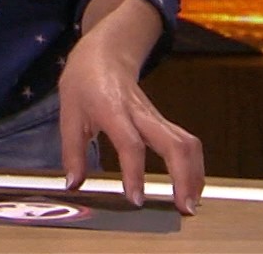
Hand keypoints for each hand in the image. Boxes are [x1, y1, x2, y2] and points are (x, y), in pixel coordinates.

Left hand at [58, 36, 203, 213]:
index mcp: (112, 110)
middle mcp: (140, 113)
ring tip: (191, 204)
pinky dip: (194, 167)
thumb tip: (73, 185)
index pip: (130, 143)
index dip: (134, 172)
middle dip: (184, 177)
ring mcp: (156, 117)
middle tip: (184, 208)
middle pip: (174, 143)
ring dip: (195, 174)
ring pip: (187, 143)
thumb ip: (72, 152)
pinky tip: (191, 188)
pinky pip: (186, 144)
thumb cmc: (83, 83)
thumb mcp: (68, 114)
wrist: (104, 54)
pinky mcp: (164, 122)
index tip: (136, 199)